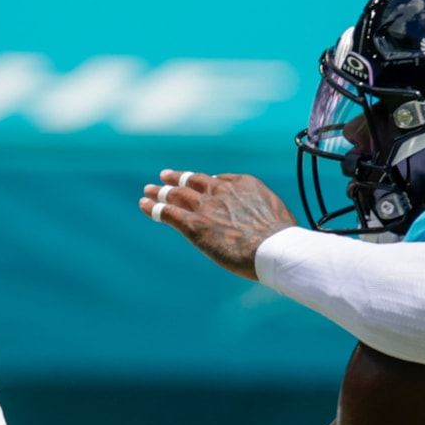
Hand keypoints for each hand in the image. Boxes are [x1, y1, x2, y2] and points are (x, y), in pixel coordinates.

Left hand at [139, 170, 299, 279]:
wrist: (273, 247)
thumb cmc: (281, 239)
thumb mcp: (277, 215)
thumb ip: (263, 214)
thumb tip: (265, 224)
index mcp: (243, 184)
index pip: (218, 180)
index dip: (206, 184)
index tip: (199, 185)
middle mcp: (221, 190)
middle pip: (193, 181)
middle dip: (178, 178)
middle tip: (165, 176)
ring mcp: (206, 206)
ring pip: (176, 193)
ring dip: (160, 191)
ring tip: (148, 189)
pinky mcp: (193, 224)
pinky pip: (166, 211)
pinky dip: (153, 207)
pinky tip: (143, 204)